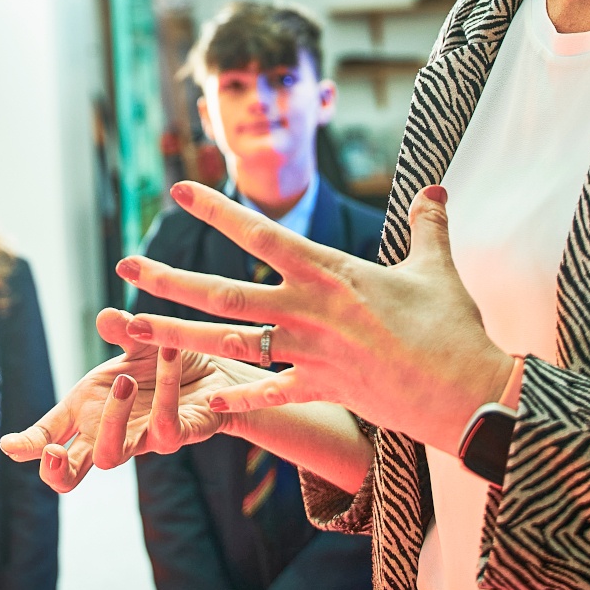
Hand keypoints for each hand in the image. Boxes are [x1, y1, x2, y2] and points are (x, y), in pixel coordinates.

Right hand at [0, 309, 257, 491]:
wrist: (219, 372)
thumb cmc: (165, 366)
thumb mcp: (139, 345)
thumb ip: (121, 331)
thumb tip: (105, 316)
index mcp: (89, 413)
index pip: (50, 437)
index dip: (28, 446)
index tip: (9, 446)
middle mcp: (110, 433)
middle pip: (72, 474)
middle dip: (56, 470)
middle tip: (51, 452)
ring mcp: (141, 441)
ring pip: (111, 454)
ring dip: (111, 419)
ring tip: (122, 380)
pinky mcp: (180, 436)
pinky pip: (166, 426)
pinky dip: (165, 390)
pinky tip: (169, 353)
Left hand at [118, 183, 513, 454]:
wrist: (465, 393)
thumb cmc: (452, 327)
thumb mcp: (436, 268)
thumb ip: (428, 225)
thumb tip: (438, 186)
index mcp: (329, 273)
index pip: (261, 234)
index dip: (217, 210)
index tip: (178, 190)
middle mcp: (308, 311)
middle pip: (223, 292)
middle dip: (169, 279)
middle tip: (124, 266)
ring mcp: (308, 353)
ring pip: (229, 341)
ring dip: (176, 336)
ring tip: (131, 328)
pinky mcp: (319, 389)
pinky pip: (267, 395)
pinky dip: (237, 399)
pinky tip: (200, 403)